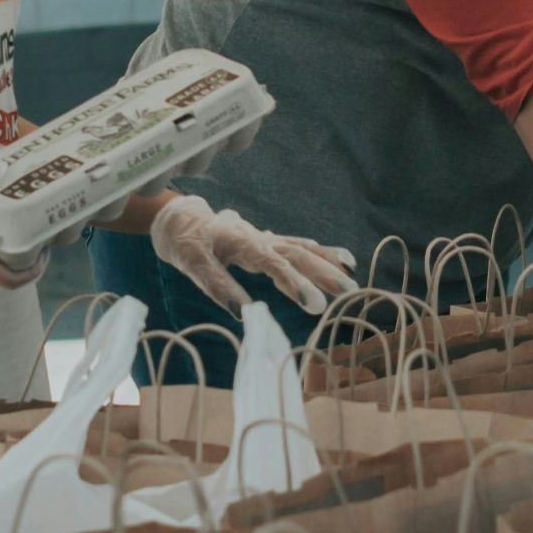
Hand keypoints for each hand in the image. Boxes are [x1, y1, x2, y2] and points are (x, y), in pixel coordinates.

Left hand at [150, 196, 358, 316]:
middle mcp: (260, 237)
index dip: (296, 283)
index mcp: (242, 242)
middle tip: (349, 292)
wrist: (180, 219)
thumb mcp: (192, 264)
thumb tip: (243, 314)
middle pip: (297, 254)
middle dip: (324, 273)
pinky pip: (298, 245)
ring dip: (327, 262)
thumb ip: (218, 286)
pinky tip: (340, 259)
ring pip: (302, 248)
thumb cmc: (185, 242)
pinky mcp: (267, 241)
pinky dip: (320, 252)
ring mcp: (266, 238)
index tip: (315, 305)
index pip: (275, 264)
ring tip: (353, 275)